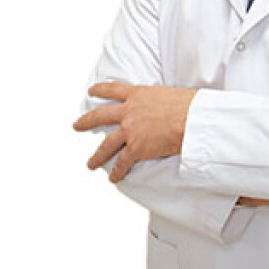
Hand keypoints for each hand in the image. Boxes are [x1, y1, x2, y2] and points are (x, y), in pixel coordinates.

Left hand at [74, 81, 197, 181]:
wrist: (191, 118)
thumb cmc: (189, 104)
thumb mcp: (168, 93)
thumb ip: (158, 100)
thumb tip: (164, 107)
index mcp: (138, 94)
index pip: (113, 90)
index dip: (100, 90)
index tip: (92, 91)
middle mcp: (129, 110)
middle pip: (101, 116)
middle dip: (86, 121)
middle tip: (77, 125)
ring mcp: (130, 130)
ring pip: (106, 144)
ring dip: (97, 156)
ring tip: (90, 163)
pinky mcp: (136, 148)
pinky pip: (122, 162)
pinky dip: (117, 171)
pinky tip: (113, 178)